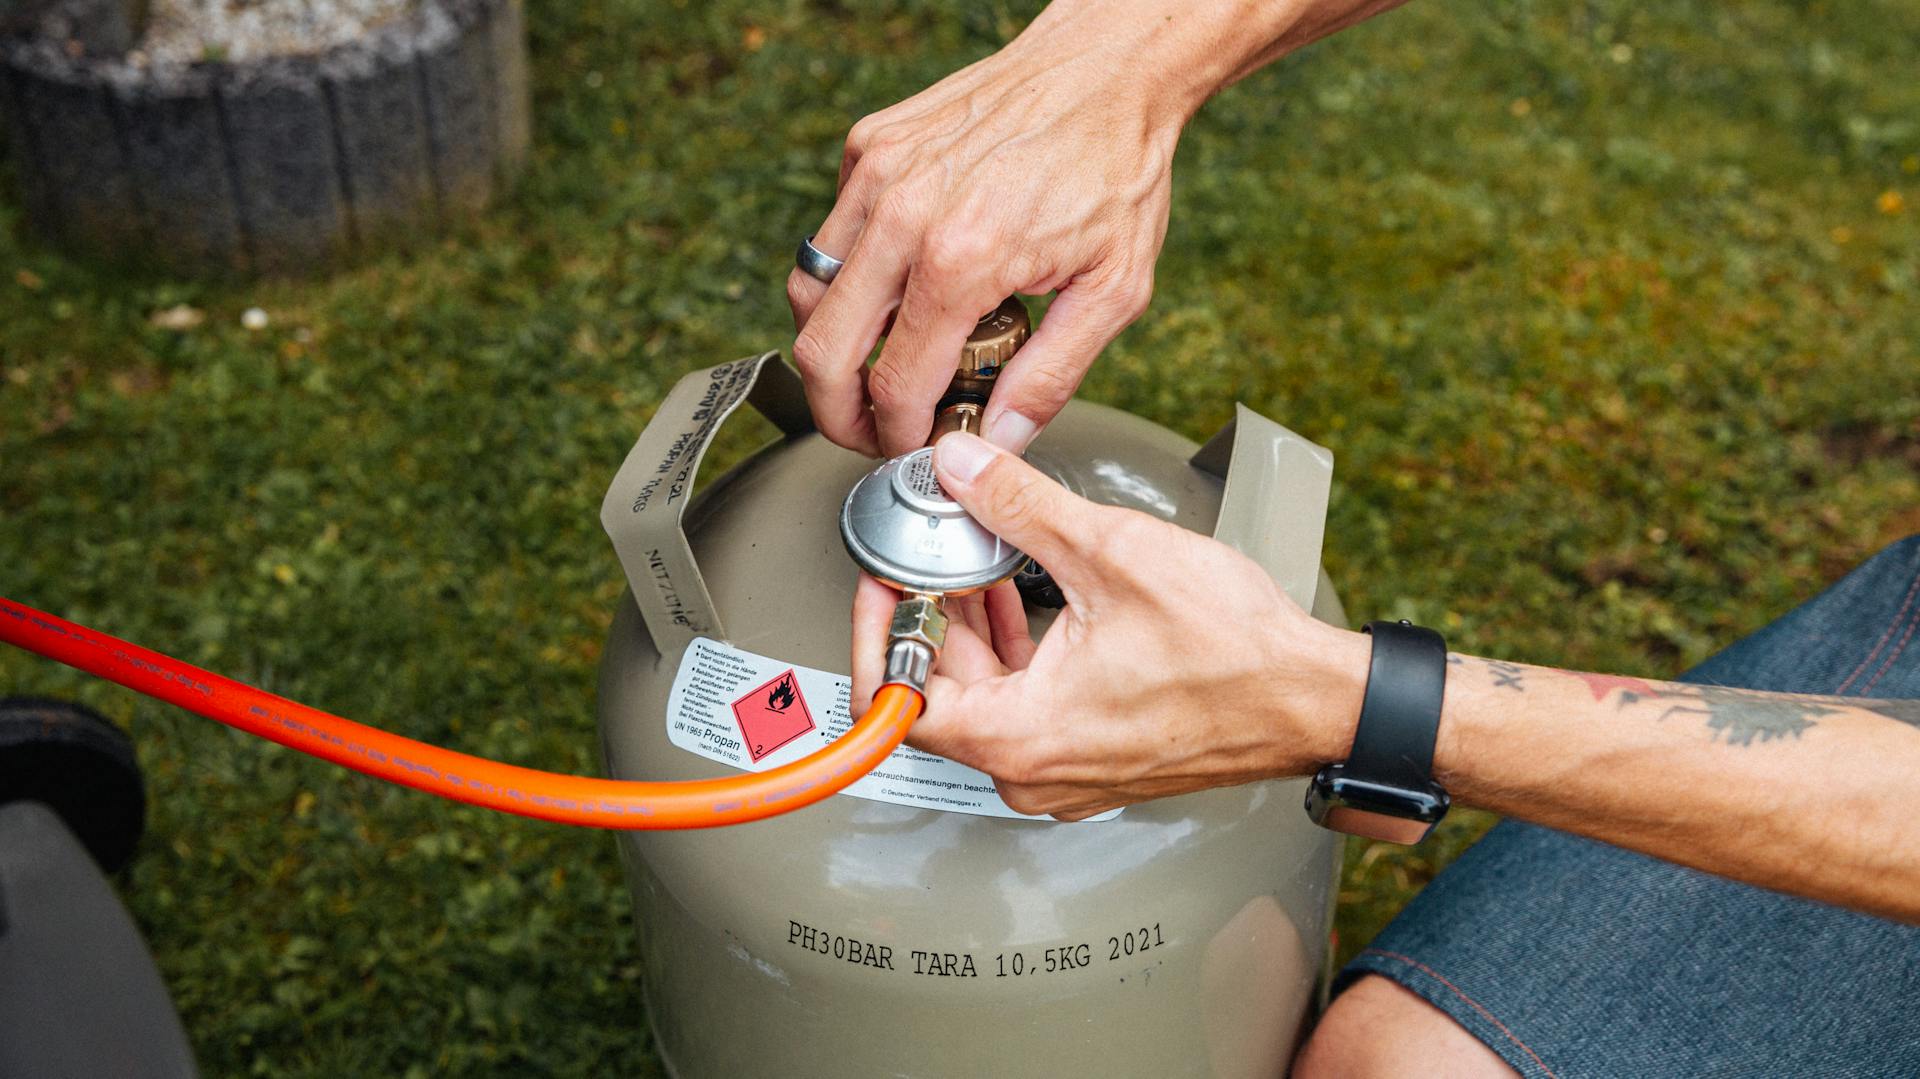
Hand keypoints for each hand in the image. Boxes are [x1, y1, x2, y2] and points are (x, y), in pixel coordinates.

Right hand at [786, 3, 1205, 457]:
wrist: (1107, 70)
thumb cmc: (1115, 167)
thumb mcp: (1113, 291)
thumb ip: (1050, 378)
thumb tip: (1001, 442)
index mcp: (963, 258)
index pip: (894, 383)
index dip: (898, 435)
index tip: (911, 446)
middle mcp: (905, 212)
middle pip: (821, 349)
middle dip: (836, 411)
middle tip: (866, 431)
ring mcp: (877, 173)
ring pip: (809, 293)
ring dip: (834, 345)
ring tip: (877, 367)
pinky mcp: (868, 146)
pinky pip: (831, 235)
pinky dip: (851, 275)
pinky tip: (902, 284)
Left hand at [851, 432, 1367, 819]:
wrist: (1312, 698)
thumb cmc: (1235, 654)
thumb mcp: (1110, 552)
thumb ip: (1018, 505)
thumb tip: (960, 469)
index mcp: (1018, 738)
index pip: (894, 700)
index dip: (878, 626)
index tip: (885, 576)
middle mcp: (1032, 771)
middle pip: (936, 690)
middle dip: (930, 609)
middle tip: (933, 546)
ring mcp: (1063, 770)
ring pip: (981, 695)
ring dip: (973, 624)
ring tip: (979, 556)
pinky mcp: (1091, 756)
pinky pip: (1023, 705)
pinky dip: (1015, 648)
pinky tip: (1025, 591)